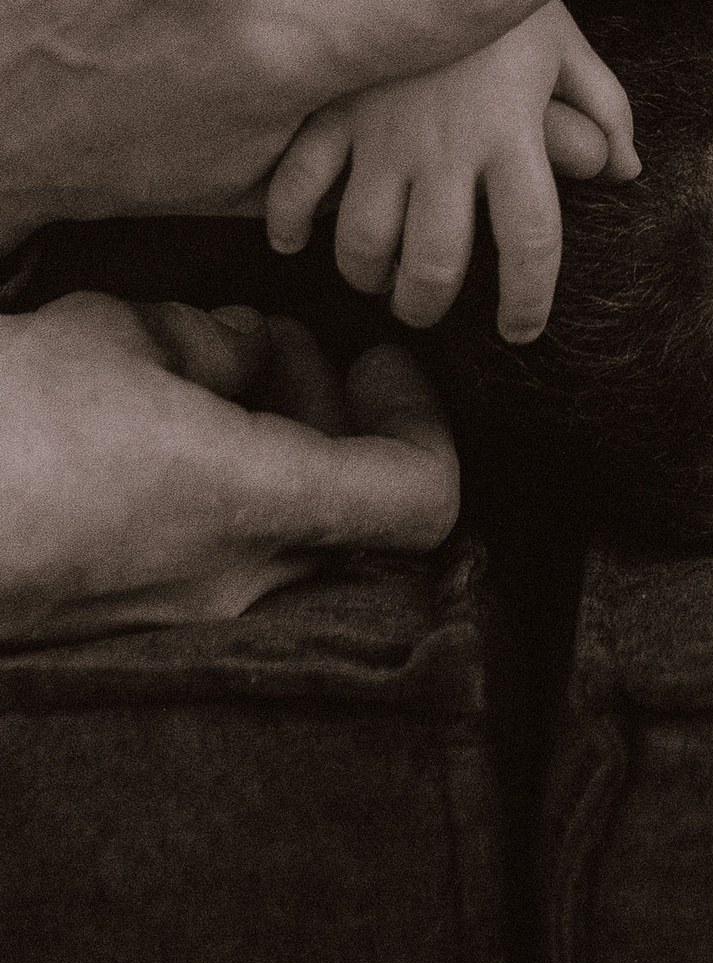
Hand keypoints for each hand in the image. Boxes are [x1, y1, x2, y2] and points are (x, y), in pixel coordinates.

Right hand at [0, 291, 458, 648]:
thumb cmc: (1, 419)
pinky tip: (147, 422)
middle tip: (279, 347)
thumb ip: (208, 342)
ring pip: (282, 531)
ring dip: (272, 444)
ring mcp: (173, 618)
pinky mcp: (122, 625)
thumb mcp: (115, 336)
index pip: (421, 497)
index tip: (379, 357)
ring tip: (201, 366)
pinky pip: (213, 556)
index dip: (420, 418)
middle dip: (333, 412)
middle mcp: (228, 581)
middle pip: (351, 507)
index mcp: (248, 503)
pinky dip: (215, 488)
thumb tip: (247, 350)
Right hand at [265, 0, 636, 341]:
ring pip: (362, 244)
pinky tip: (292, 239)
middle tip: (425, 306)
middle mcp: (446, 144)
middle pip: (436, 264)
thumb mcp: (565, 38)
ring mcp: (380, 129)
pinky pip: (294, 186)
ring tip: (373, 276)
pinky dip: (287, 223)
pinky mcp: (327, 108)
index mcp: (514, 131)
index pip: (531, 243)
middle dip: (429, 303)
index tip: (522, 327)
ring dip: (366, 275)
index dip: (529, 301)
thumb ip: (601, 104)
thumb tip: (625, 166)